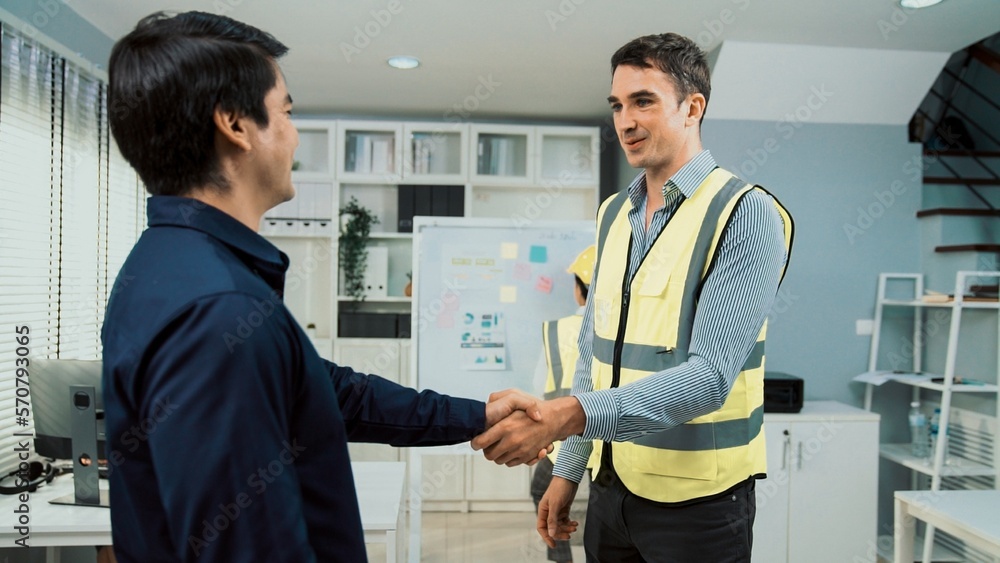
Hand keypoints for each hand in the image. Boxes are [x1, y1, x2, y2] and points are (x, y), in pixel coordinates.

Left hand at [471, 396, 585, 465]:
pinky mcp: (527, 457)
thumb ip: (497, 400)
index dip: (475, 443)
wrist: (555, 418)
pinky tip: (511, 448)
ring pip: (499, 460)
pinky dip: (509, 458)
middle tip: (488, 443)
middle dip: (487, 450)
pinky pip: (511, 463)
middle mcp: (511, 441)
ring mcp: (520, 451)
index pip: (481, 442)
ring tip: (500, 444)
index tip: (476, 441)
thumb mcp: (515, 397)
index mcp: (505, 427)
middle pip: (489, 455)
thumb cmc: (534, 406)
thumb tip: (487, 418)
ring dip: (498, 454)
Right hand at [537, 476, 578, 546]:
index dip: (546, 537)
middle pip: (552, 528)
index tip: (554, 545)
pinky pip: (566, 520)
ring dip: (567, 528)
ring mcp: (557, 511)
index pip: (541, 527)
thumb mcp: (555, 504)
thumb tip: (551, 534)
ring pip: (560, 525)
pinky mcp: (564, 509)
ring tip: (574, 527)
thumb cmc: (559, 488)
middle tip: (569, 536)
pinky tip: (575, 523)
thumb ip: (553, 520)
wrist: (569, 477)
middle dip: (560, 533)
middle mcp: (549, 512)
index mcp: (543, 510)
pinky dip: (570, 523)